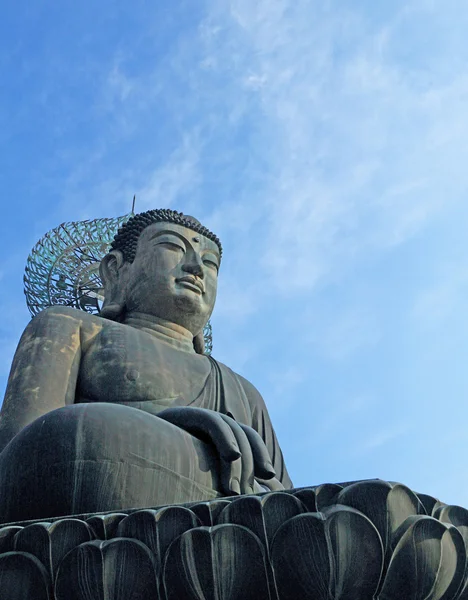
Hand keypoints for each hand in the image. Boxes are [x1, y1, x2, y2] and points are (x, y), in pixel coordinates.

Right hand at [157, 407, 275, 495]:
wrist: (125, 457)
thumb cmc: (162, 482)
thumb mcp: (200, 485)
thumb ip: (227, 483)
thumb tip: (268, 492)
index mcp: (213, 436)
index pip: (247, 437)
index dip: (260, 454)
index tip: (270, 478)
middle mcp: (207, 422)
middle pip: (241, 434)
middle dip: (247, 464)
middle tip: (241, 494)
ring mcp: (193, 417)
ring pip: (230, 428)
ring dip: (236, 460)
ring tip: (231, 490)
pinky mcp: (181, 415)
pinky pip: (212, 421)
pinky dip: (225, 437)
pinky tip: (232, 455)